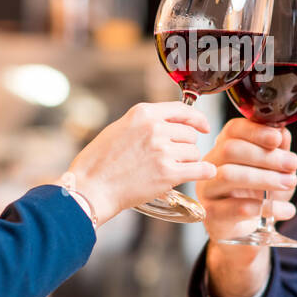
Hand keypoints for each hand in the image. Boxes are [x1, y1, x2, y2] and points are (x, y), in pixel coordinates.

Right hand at [64, 101, 216, 224]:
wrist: (91, 187)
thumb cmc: (98, 162)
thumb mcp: (120, 128)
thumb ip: (144, 123)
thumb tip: (167, 124)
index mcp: (143, 113)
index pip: (182, 109)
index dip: (197, 118)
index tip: (203, 126)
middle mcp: (155, 128)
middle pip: (190, 133)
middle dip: (186, 146)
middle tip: (175, 157)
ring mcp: (163, 150)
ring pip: (194, 152)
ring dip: (189, 161)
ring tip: (174, 168)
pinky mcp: (168, 173)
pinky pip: (200, 169)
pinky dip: (205, 171)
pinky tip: (204, 173)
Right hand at [195, 117, 296, 296]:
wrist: (247, 232)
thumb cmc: (257, 195)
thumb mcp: (274, 170)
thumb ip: (278, 150)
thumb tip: (282, 133)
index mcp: (224, 148)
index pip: (233, 130)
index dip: (256, 132)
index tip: (277, 139)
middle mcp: (210, 166)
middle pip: (230, 150)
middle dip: (266, 156)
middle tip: (292, 164)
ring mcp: (207, 190)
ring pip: (228, 175)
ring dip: (265, 178)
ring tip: (289, 184)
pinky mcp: (211, 215)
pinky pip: (233, 208)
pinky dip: (264, 208)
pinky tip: (285, 210)